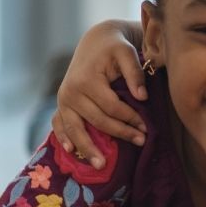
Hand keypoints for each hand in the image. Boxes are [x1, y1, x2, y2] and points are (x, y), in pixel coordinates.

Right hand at [53, 20, 148, 166]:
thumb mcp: (127, 52)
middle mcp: (70, 91)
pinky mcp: (61, 104)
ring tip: (101, 165)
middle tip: (140, 142)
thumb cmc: (114, 48)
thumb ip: (135, 73)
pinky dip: (63, 138)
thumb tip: (142, 98)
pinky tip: (71, 152)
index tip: (146, 127)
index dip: (130, 118)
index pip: (112, 107)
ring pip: (76, 128)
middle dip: (119, 133)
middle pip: (97, 121)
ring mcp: (63, 100)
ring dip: (88, 148)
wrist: (96, 41)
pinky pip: (59, 124)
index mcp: (86, 80)